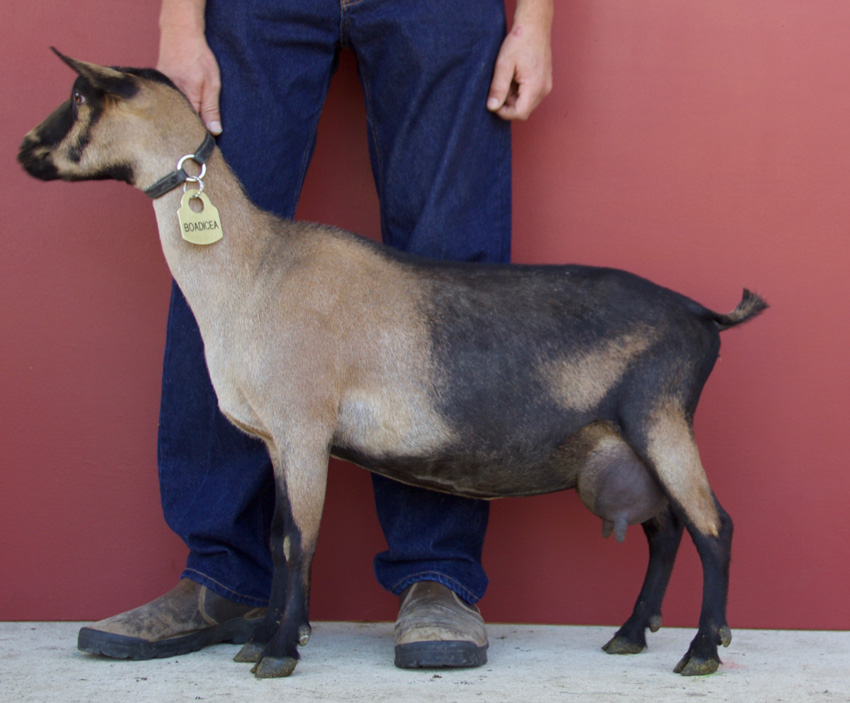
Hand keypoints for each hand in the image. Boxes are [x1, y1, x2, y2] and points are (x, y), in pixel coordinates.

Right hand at [158, 18, 221, 133]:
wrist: (179, 33)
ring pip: (172, 114)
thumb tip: (214, 132)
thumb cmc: (198, 57)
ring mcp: (162, 92)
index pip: (192, 126)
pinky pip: (166, 105)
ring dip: (180, 120)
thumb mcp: (212, 83)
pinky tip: (178, 112)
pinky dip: (173, 110)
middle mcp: (171, 97)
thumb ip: (211, 108)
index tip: (206, 144)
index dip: (199, 135)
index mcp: (186, 98)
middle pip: (180, 122)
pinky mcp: (158, 88)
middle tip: (197, 141)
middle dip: (188, 131)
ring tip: (188, 125)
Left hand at [487, 4, 552, 120]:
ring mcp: (546, 86)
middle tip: (499, 88)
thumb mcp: (504, 65)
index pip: (519, 113)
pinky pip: (530, 95)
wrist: (534, 26)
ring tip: (507, 79)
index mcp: (535, 87)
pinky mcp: (544, 82)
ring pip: (526, 104)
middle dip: (508, 105)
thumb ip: (498, 87)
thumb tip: (492, 107)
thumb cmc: (519, 42)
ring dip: (513, 98)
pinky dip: (520, 92)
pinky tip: (514, 77)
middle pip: (523, 111)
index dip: (504, 113)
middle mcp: (544, 90)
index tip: (493, 103)